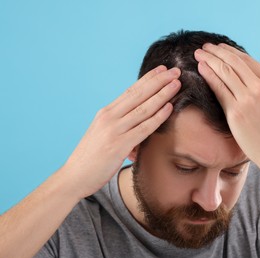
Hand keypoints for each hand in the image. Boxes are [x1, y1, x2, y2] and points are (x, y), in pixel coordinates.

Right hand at [63, 66, 180, 197]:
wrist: (74, 177)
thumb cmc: (91, 157)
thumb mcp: (104, 134)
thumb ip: (121, 125)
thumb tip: (141, 123)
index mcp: (106, 112)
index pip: (131, 90)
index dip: (148, 78)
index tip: (162, 69)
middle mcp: (109, 117)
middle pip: (139, 94)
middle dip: (159, 81)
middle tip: (175, 71)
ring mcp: (113, 130)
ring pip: (143, 108)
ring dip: (162, 94)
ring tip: (177, 84)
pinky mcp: (118, 145)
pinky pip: (143, 128)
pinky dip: (158, 117)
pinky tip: (169, 107)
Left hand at [194, 43, 259, 172]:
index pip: (246, 60)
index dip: (230, 52)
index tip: (219, 48)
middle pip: (233, 63)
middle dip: (216, 52)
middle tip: (203, 47)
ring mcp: (247, 100)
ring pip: (224, 73)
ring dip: (209, 61)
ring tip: (197, 54)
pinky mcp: (236, 114)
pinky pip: (219, 90)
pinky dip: (209, 77)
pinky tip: (201, 69)